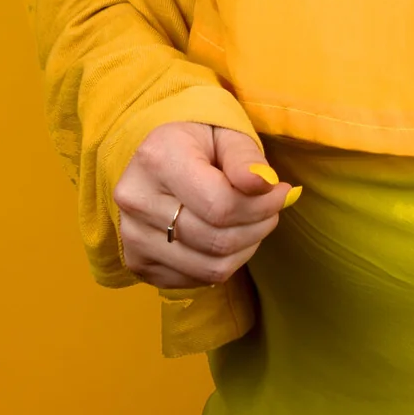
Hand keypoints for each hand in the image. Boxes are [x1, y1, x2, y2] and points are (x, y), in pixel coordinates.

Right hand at [112, 122, 299, 288]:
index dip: (262, 206)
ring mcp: (131, 236)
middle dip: (258, 227)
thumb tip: (267, 184)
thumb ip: (247, 159)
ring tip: (252, 222)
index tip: (282, 192)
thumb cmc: (199, 142)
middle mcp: (136, 200)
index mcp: (158, 158)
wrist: (159, 157)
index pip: (221, 205)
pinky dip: (222, 263)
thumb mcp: (227, 134)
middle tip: (272, 208)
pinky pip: (195, 280)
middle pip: (217, 240)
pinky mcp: (136, 262)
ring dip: (245, 248)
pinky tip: (226, 236)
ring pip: (210, 267)